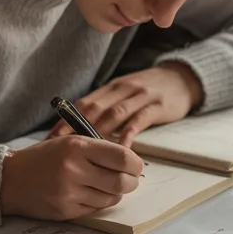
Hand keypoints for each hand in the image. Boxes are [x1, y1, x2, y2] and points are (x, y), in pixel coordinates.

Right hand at [0, 135, 143, 219]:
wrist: (10, 179)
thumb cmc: (44, 158)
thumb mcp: (70, 142)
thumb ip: (100, 150)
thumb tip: (132, 163)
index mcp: (77, 147)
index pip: (123, 158)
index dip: (136, 164)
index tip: (135, 166)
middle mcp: (74, 170)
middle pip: (121, 182)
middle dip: (131, 182)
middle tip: (130, 179)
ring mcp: (69, 193)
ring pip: (111, 198)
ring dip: (115, 193)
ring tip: (107, 185)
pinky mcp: (65, 211)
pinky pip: (96, 209)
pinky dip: (100, 202)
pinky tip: (91, 193)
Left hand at [48, 62, 203, 145]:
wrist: (182, 79)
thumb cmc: (149, 92)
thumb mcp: (124, 94)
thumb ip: (105, 108)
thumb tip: (77, 131)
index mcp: (110, 88)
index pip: (82, 104)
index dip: (65, 122)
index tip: (50, 140)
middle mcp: (121, 89)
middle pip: (93, 109)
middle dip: (75, 130)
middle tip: (61, 150)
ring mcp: (139, 96)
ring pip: (114, 114)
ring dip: (99, 134)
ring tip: (86, 154)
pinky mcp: (157, 105)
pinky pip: (139, 120)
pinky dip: (128, 134)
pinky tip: (120, 149)